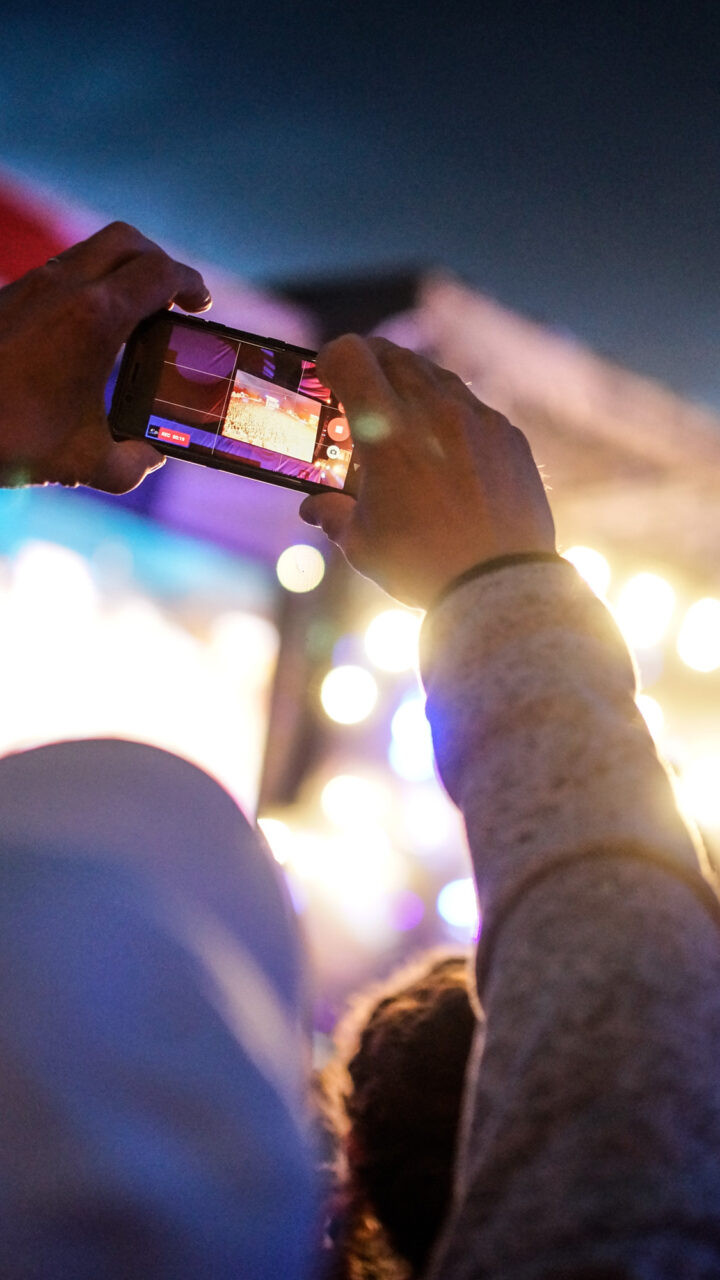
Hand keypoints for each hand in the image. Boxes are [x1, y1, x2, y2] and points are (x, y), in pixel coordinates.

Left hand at [0, 222, 210, 491]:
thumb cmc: (9, 437)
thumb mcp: (86, 463)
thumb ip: (134, 462)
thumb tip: (152, 455)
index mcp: (96, 317)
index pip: (160, 273)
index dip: (190, 283)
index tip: (201, 303)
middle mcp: (64, 288)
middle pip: (128, 241)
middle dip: (160, 262)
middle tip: (175, 297)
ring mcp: (31, 286)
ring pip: (90, 252)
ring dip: (120, 272)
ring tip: (135, 314)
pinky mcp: (8, 298)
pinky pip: (61, 273)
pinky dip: (88, 287)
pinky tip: (87, 333)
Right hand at [299, 335, 555, 606]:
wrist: (500, 587)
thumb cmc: (423, 566)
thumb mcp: (363, 544)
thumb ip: (333, 515)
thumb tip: (315, 508)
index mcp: (387, 432)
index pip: (351, 355)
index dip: (332, 359)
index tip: (327, 376)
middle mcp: (434, 412)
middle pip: (394, 356)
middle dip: (369, 364)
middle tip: (358, 389)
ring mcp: (477, 419)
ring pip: (436, 376)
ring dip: (411, 385)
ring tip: (401, 417)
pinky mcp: (508, 435)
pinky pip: (473, 406)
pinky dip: (450, 414)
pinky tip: (445, 447)